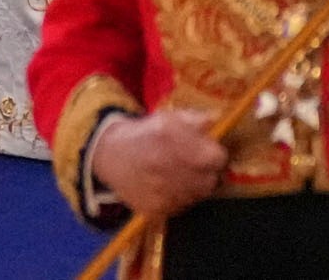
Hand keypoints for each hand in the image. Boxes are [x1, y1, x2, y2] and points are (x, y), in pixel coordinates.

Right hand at [91, 107, 228, 220]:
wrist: (110, 155)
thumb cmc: (145, 134)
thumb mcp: (168, 118)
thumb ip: (196, 119)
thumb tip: (218, 120)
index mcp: (173, 140)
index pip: (217, 158)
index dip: (215, 154)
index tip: (208, 152)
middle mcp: (168, 167)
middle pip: (212, 181)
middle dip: (207, 172)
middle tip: (195, 165)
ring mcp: (162, 192)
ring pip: (198, 196)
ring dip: (194, 186)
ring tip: (179, 174)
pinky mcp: (155, 210)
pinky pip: (181, 207)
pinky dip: (179, 198)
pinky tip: (168, 186)